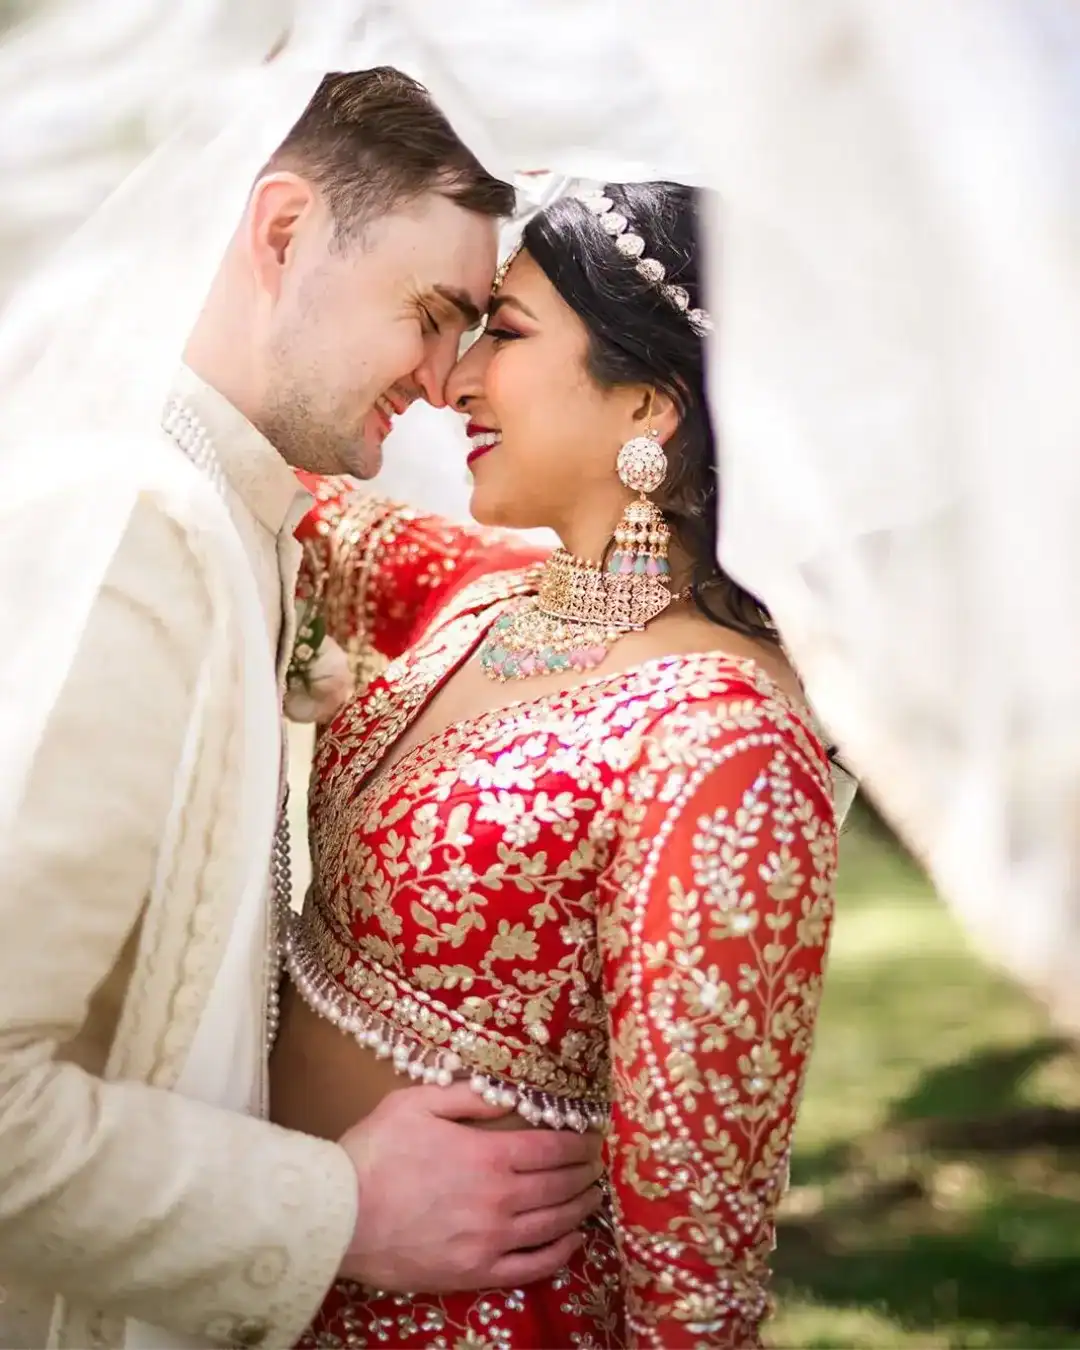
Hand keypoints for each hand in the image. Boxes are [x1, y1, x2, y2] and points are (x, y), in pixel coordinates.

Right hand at [336, 1082, 602, 1291]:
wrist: (339, 1218)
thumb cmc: (374, 1153)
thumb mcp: (416, 1102)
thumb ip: (467, 1096)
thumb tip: (507, 1092)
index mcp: (489, 1154)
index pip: (552, 1147)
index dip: (577, 1143)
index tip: (591, 1139)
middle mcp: (499, 1200)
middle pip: (559, 1186)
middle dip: (584, 1174)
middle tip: (596, 1167)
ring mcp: (490, 1241)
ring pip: (552, 1225)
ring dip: (579, 1209)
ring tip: (591, 1197)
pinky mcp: (475, 1273)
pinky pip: (531, 1267)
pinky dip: (559, 1254)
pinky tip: (571, 1241)